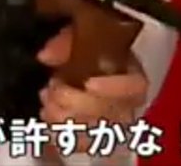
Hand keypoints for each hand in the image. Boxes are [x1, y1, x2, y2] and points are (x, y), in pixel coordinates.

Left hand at [36, 26, 148, 154]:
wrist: (84, 68)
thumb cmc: (87, 52)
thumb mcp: (78, 37)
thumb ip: (64, 43)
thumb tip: (45, 55)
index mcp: (131, 74)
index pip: (135, 87)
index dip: (114, 88)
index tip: (88, 83)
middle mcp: (127, 103)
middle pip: (113, 113)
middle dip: (79, 103)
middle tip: (54, 89)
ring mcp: (112, 123)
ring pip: (97, 131)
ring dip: (67, 119)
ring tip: (47, 103)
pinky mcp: (95, 135)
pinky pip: (82, 143)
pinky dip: (62, 133)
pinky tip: (47, 117)